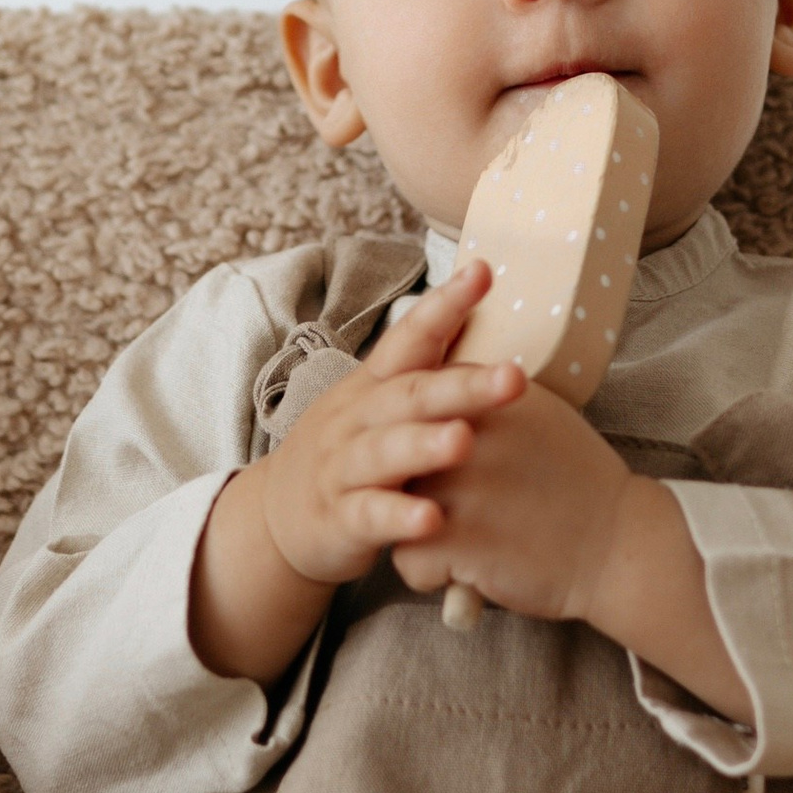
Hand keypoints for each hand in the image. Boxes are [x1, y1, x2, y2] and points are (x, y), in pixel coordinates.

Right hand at [256, 260, 524, 589]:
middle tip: (513, 377)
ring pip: (384, 452)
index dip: (444, 305)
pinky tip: (433, 520)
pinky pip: (369, 516)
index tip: (484, 273)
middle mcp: (355, 418)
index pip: (409, 338)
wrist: (279, 518)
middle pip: (408, 394)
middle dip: (461, 385)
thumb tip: (496, 336)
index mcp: (373, 386)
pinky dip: (399, 517)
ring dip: (424, 445)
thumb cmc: (351, 453)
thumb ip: (427, 376)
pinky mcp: (339, 519)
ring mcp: (342, 468)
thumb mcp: (379, 407)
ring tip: (464, 441)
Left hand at [395, 408, 749, 717]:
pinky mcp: (452, 541)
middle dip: (409, 488)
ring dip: (416, 532)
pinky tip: (469, 572)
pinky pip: (407, 561)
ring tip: (458, 542)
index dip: (420, 444)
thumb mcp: (534, 412)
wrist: (618, 544)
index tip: (445, 467)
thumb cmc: (578, 480)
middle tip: (443, 511)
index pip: (412, 408)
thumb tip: (436, 392)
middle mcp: (460, 432)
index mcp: (480, 394)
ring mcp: (454, 488)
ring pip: (390, 512)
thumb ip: (481, 397)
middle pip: (395, 459)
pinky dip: (431, 575)